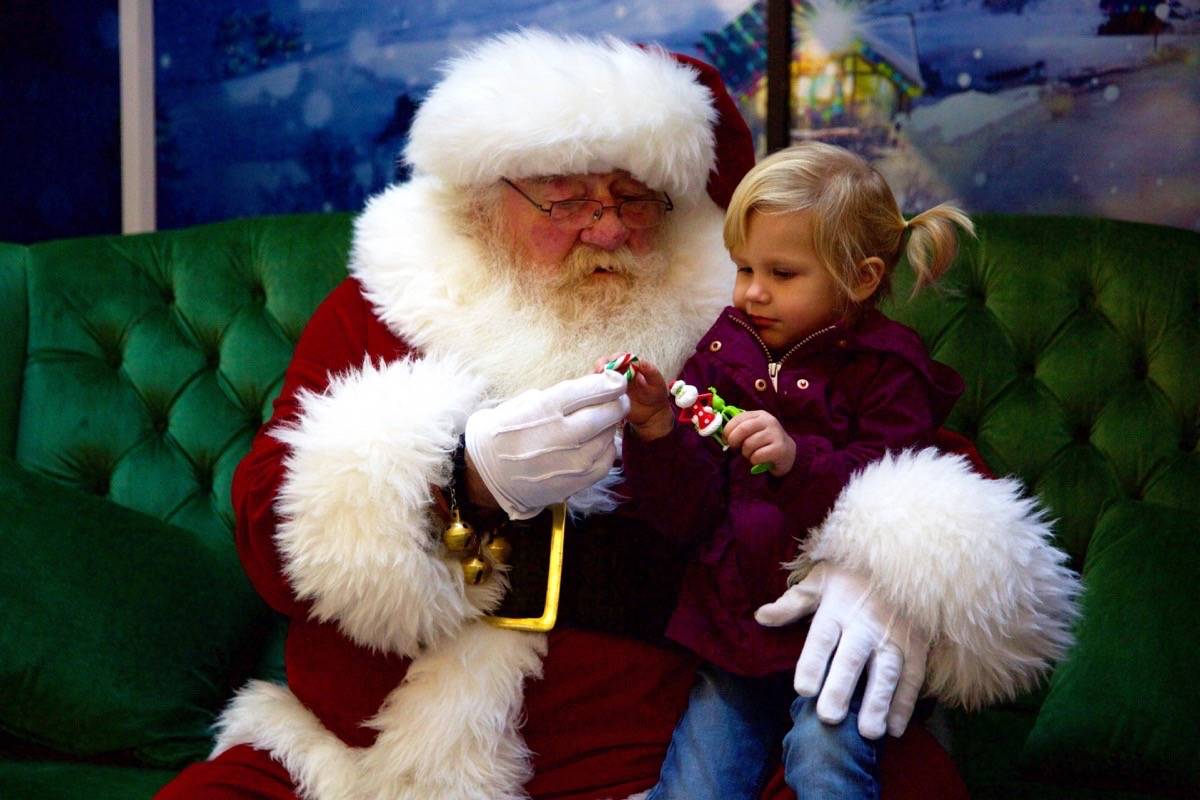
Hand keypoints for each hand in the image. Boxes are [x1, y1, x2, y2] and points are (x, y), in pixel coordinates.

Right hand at [465, 371, 628, 519]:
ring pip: (609, 436)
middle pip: (607, 413)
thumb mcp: (523, 402)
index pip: (591, 390)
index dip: (610, 382)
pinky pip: (606, 460)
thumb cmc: (501, 433)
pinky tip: (597, 442)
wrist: (486, 477)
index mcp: (545, 409)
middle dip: (617, 402)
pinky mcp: (577, 482)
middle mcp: (562, 436)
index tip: (616, 379)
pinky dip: (606, 448)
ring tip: (601, 421)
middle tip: (618, 398)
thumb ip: (558, 396)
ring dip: (610, 426)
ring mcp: (573, 462)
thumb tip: (590, 389)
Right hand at [594, 355, 672, 440]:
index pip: (620, 357)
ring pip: (599, 375)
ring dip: (595, 376)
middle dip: (601, 364)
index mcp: (630, 365)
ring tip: (595, 382)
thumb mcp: (657, 382)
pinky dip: (593, 389)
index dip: (615, 357)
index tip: (613, 362)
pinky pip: (598, 390)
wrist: (651, 414)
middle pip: (606, 363)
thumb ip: (650, 371)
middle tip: (600, 370)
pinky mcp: (607, 395)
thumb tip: (639, 362)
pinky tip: (594, 392)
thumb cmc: (655, 395)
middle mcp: (619, 372)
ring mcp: (612, 384)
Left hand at [723, 411, 795, 476]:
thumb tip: (723, 436)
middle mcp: (769, 421)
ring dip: (746, 453)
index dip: (727, 431)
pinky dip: (754, 460)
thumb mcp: (753, 430)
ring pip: (749, 444)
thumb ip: (740, 428)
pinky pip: (757, 456)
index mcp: (759, 415)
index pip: (737, 419)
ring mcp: (776, 434)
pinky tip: (759, 459)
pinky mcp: (780, 449)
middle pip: (742, 430)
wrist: (787, 453)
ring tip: (751, 454)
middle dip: (734, 441)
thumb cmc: (765, 442)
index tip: (726, 440)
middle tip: (736, 448)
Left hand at [755, 563, 928, 739]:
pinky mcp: (916, 646)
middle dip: (841, 688)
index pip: (822, 638)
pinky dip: (905, 704)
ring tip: (868, 732)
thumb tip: (761, 617)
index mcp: (837, 608)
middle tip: (830, 717)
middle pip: (852, 659)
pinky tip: (894, 728)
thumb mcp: (820, 580)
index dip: (813, 663)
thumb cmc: (853, 575)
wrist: (904, 559)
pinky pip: (912, 677)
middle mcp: (866, 624)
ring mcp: (894, 636)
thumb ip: (793, 603)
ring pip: (886, 672)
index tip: (804, 689)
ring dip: (879, 703)